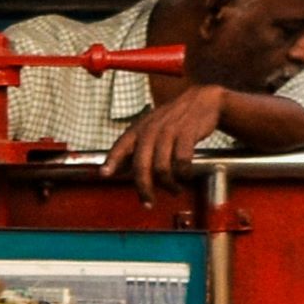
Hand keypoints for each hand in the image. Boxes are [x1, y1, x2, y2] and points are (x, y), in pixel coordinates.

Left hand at [101, 85, 231, 204]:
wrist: (200, 101)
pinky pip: (182, 161)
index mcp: (138, 129)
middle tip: (148, 202)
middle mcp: (150, 130)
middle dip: (144, 188)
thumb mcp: (150, 127)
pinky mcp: (187, 134)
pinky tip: (186, 176)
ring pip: (162, 167)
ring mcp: (168, 132)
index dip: (112, 161)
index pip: (120, 146)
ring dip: (168, 184)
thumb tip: (119, 171)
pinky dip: (184, 173)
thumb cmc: (172, 119)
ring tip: (174, 190)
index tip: (104, 174)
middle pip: (141, 165)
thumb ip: (136, 147)